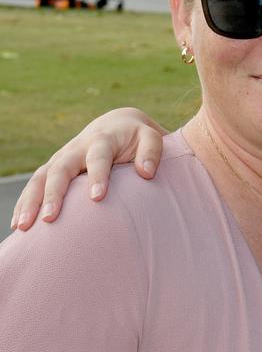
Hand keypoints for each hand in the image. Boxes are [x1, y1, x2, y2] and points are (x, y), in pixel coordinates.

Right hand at [9, 108, 167, 230]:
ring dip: (30, 201)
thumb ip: (152, 152)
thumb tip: (146, 173)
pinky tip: (18, 225)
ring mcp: (61, 159)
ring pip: (40, 178)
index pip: (99, 157)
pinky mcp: (53, 168)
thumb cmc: (137, 138)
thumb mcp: (151, 138)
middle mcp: (76, 148)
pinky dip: (25, 203)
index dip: (98, 175)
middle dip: (54, 193)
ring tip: (23, 226)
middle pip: (61, 169)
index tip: (97, 198)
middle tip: (50, 218)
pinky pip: (34, 186)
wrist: (118, 125)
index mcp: (103, 140)